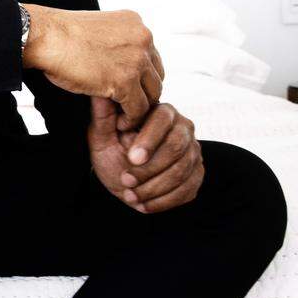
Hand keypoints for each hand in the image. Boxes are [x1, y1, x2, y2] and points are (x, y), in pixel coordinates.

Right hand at [28, 5, 164, 123]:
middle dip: (144, 92)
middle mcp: (143, 39)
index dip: (140, 76)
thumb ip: (115, 43)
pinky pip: (139, 108)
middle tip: (128, 105)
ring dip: (139, 108)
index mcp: (136, 23)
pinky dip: (131, 119)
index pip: (151, 57)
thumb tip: (118, 63)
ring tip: (124, 116)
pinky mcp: (125, 81)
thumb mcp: (97, 29)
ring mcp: (136, 60)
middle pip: (156, 75)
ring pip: (153, 94)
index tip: (128, 88)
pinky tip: (119, 122)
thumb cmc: (60, 35)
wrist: (45, 37)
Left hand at [87, 96, 204, 213]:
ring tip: (129, 195)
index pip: (163, 119)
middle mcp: (183, 128)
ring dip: (153, 188)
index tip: (131, 158)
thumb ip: (103, 116)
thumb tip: (100, 92)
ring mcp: (193, 152)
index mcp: (162, 112)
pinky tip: (143, 205)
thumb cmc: (112, 152)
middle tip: (126, 181)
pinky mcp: (197, 174)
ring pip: (182, 171)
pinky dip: (163, 201)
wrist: (123, 179)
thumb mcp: (102, 136)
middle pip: (176, 147)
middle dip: (150, 169)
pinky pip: (188, 190)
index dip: (149, 140)